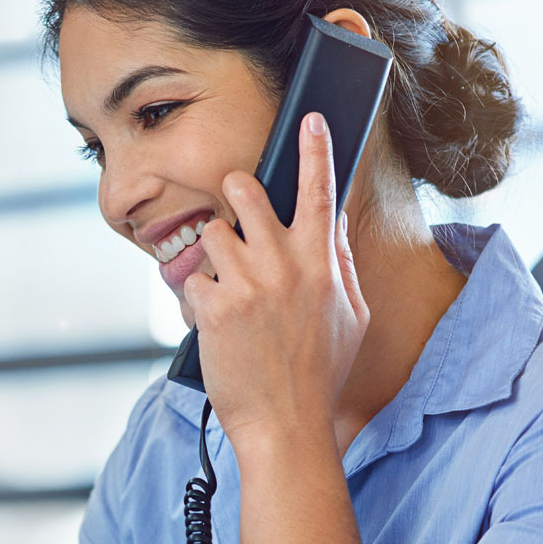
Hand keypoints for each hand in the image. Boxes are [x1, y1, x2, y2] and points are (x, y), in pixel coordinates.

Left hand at [183, 112, 367, 448]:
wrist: (285, 423)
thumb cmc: (320, 372)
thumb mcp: (350, 315)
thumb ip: (338, 263)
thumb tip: (331, 222)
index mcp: (322, 263)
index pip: (320, 191)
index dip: (315, 150)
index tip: (309, 119)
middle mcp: (284, 264)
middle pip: (244, 192)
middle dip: (233, 193)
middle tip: (234, 211)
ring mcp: (246, 283)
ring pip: (210, 233)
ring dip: (212, 254)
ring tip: (227, 287)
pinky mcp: (213, 307)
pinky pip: (191, 280)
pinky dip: (197, 298)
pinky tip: (215, 323)